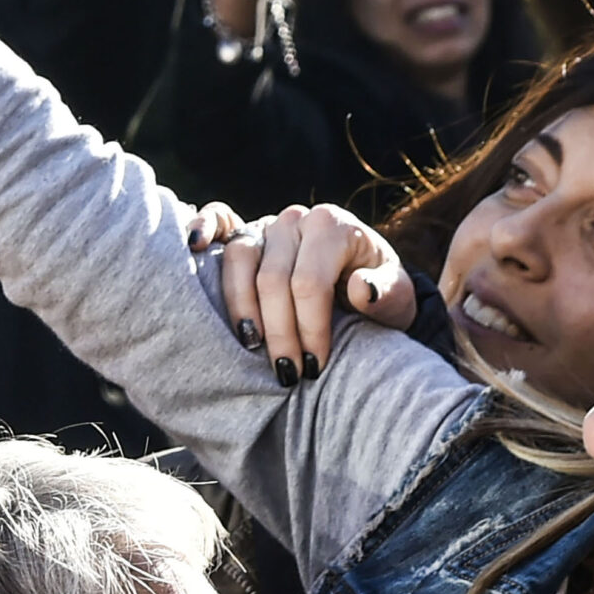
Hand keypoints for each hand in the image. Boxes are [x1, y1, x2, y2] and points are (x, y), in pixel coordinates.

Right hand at [218, 204, 414, 382]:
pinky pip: (218, 219)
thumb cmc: (380, 294)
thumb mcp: (397, 299)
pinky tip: (196, 248)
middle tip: (287, 375)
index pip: (308, 282)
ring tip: (251, 346)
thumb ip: (388, 293)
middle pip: (272, 278)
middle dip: (279, 333)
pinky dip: (203, 228)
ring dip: (240, 307)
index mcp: (333, 226)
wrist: (366, 283)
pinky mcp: (245, 231)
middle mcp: (297, 219)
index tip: (314, 368)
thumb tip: (364, 289)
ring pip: (239, 259)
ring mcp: (267, 223)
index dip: (308, 328)